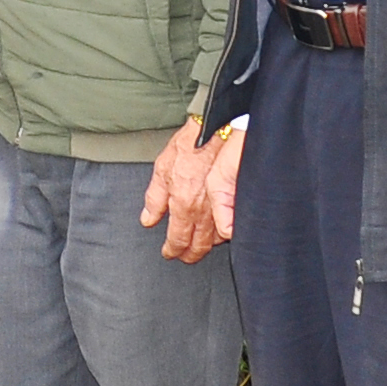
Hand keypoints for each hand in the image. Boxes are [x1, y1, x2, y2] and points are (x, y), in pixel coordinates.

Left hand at [143, 120, 243, 262]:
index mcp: (183, 205)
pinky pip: (232, 224)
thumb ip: (154, 197)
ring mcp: (224, 208)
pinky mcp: (238, 201)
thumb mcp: (162, 168)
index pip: (178, 238)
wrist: (219, 128)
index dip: (173, 250)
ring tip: (200, 246)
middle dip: (191, 254)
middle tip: (185, 257)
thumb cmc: (191, 144)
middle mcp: (205, 211)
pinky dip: (225, 232)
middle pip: (199, 245)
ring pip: (217, 238)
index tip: (169, 254)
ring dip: (207, 244)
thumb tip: (148, 219)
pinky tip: (221, 232)